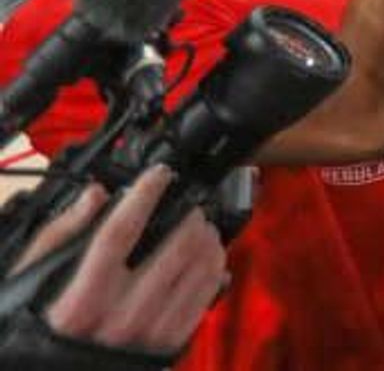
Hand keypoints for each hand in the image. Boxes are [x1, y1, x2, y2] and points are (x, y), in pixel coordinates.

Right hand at [24, 165, 227, 356]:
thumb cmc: (41, 328)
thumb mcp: (32, 283)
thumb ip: (61, 236)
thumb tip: (95, 196)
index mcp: (79, 302)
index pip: (119, 233)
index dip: (144, 196)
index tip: (159, 175)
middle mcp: (117, 318)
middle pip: (173, 248)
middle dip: (189, 215)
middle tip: (189, 204)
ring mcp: (146, 332)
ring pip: (197, 269)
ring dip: (207, 239)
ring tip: (202, 226)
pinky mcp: (169, 344)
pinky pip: (206, 296)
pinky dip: (215, 268)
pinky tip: (209, 255)